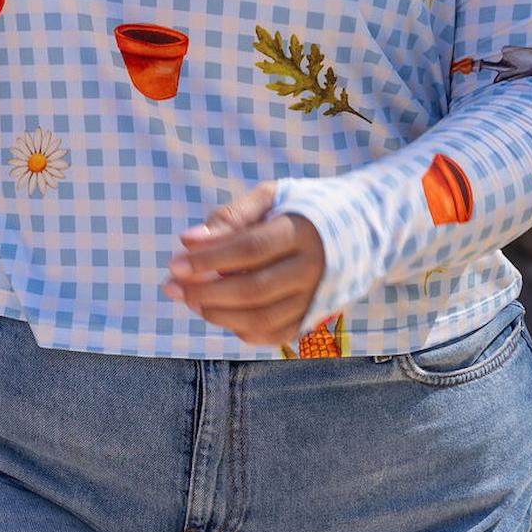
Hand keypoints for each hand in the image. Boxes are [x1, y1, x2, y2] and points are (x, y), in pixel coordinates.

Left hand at [163, 182, 325, 348]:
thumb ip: (230, 217)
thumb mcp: (271, 197)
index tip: (174, 263)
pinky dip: (240, 329)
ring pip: (262, 318)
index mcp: (303, 231)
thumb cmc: (302, 209)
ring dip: (217, 314)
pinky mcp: (313, 318)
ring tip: (190, 300)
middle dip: (205, 292)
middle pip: (253, 289)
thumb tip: (188, 240)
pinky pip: (273, 334)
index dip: (208, 259)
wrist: (360, 230)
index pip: (249, 249)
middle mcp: (314, 268)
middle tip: (171, 286)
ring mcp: (316, 298)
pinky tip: (219, 312)